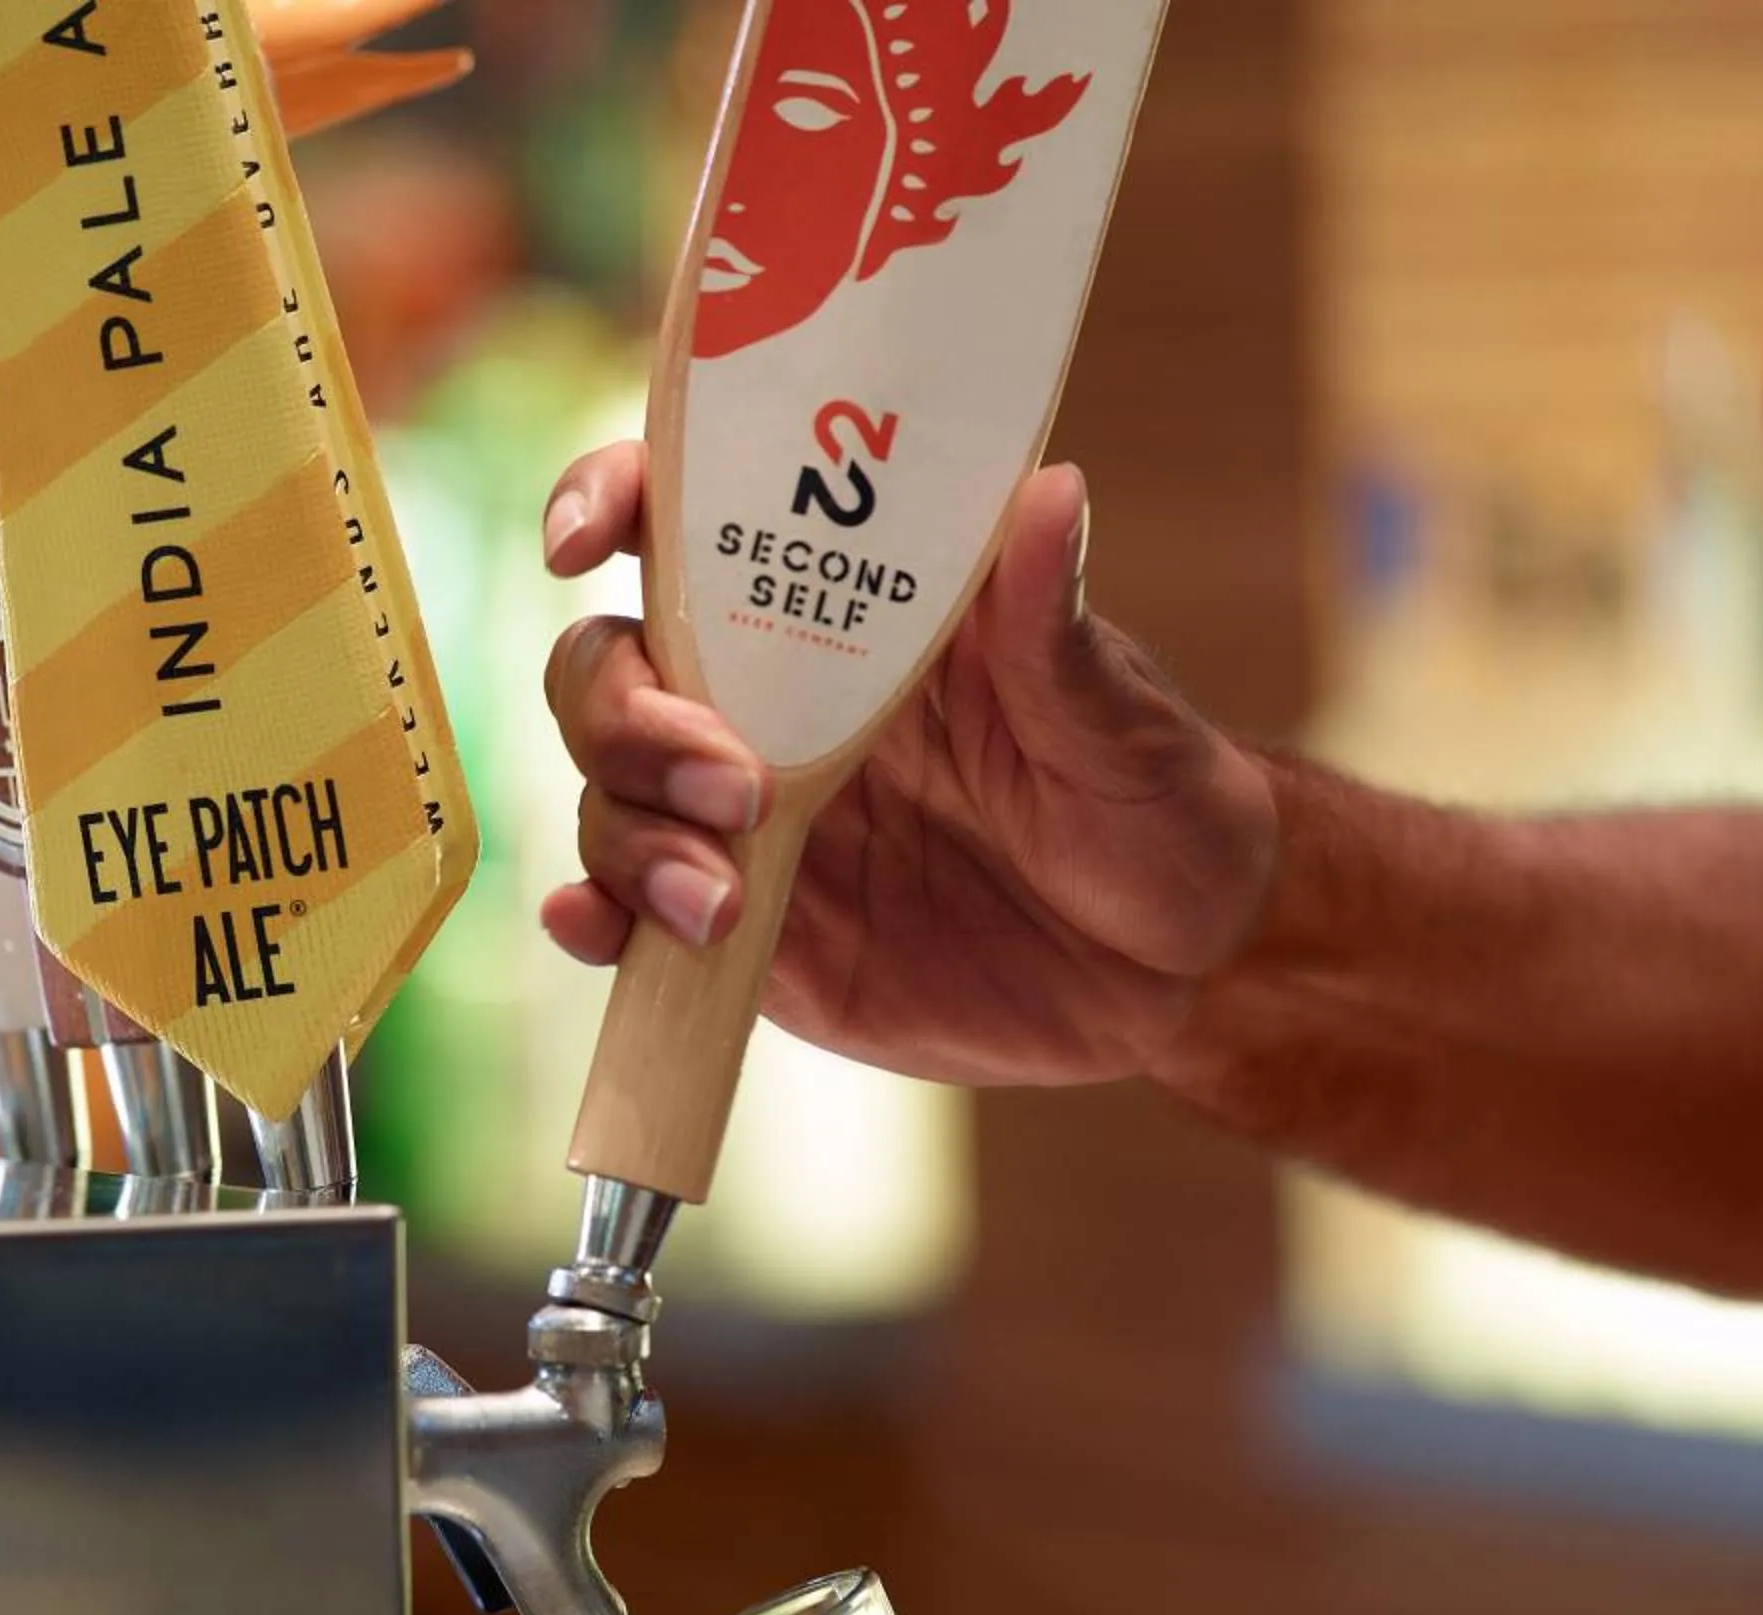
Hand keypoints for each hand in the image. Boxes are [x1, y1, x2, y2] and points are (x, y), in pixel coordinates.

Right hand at [537, 443, 1280, 1086]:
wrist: (1181, 972)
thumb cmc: (1159, 804)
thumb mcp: (1118, 714)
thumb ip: (1051, 623)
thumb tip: (1050, 492)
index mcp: (849, 613)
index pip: (694, 524)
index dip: (611, 504)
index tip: (580, 544)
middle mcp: (773, 701)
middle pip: (615, 668)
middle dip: (629, 718)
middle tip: (730, 788)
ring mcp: (747, 819)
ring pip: (609, 791)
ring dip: (631, 836)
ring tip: (719, 903)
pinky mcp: (746, 928)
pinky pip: (630, 911)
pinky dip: (593, 915)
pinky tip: (601, 931)